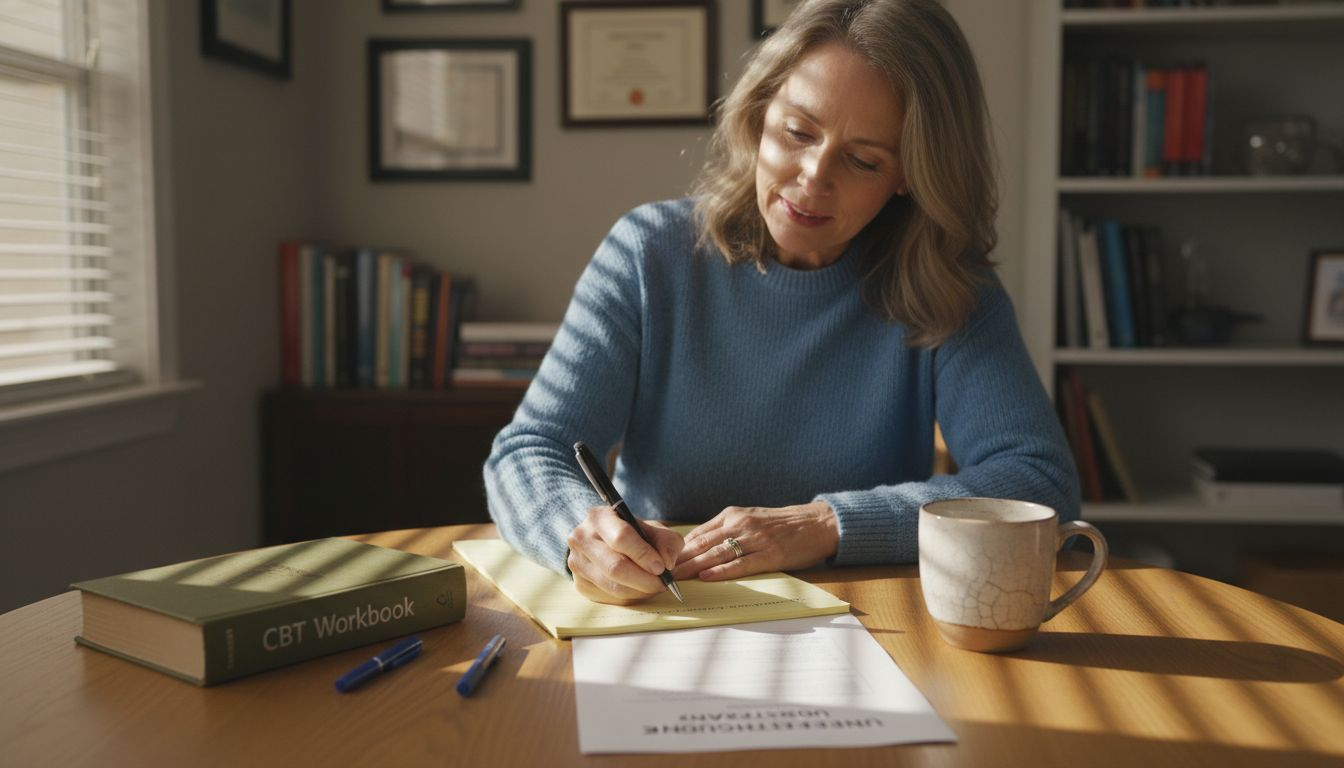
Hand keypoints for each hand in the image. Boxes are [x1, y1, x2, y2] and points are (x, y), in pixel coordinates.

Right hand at [566, 505, 683, 604]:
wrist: (608, 543)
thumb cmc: (634, 534)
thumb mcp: (653, 529)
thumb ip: (667, 541)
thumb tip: (667, 562)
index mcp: (599, 517)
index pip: (621, 537)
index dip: (643, 554)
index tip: (661, 567)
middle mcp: (582, 538)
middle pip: (615, 566)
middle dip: (644, 579)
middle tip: (663, 583)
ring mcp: (577, 563)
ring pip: (612, 586)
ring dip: (639, 591)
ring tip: (655, 587)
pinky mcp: (580, 583)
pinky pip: (609, 598)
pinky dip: (630, 597)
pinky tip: (640, 590)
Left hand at [672, 501, 838, 580]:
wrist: (815, 523)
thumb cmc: (780, 524)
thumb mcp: (749, 518)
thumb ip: (726, 530)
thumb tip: (698, 546)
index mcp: (733, 515)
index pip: (699, 533)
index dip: (679, 548)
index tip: (664, 559)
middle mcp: (741, 525)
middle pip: (703, 544)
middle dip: (681, 559)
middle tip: (662, 571)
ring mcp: (755, 540)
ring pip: (717, 554)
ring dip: (694, 567)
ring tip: (677, 577)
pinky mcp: (769, 555)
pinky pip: (740, 564)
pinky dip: (721, 570)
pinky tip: (706, 576)